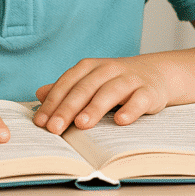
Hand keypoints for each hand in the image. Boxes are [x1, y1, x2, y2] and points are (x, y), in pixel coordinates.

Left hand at [33, 57, 170, 133]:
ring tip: (82, 124)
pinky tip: (120, 121)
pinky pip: (139, 99)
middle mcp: (109, 69)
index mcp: (91, 67)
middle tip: (54, 128)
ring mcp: (130, 79)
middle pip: (86, 88)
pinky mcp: (149, 91)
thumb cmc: (116, 81)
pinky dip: (130, 109)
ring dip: (95, 107)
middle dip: (68, 108)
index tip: (41, 122)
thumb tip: (39, 94)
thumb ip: (67, 89)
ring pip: (111, 91)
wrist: (155, 74)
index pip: (68, 83)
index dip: (53, 102)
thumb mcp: (90, 81)